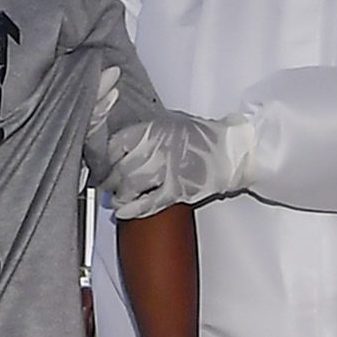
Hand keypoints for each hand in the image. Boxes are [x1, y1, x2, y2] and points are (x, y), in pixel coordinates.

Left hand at [99, 103, 253, 216]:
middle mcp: (157, 149)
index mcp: (154, 131)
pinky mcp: (177, 191)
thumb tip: (125, 144)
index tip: (106, 163)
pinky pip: (149, 203)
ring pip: (131, 186)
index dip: (108, 157)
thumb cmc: (203, 137)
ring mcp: (166, 171)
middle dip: (111, 179)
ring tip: (117, 198)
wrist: (230, 151)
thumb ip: (147, 133)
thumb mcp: (170, 124)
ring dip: (120, 195)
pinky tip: (123, 212)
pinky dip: (133, 209)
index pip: (118, 145)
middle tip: (107, 184)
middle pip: (122, 168)